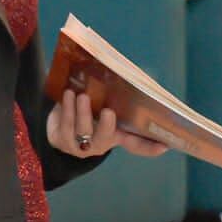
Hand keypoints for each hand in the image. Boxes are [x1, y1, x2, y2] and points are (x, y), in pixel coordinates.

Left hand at [47, 89, 168, 158]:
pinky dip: (67, 109)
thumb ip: (113, 96)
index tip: (165, 146)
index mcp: (115, 135)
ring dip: (82, 113)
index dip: (149, 147)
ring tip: (82, 96)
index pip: (135, 144)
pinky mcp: (61, 141)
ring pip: (83, 131)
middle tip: (108, 112)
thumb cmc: (86, 109)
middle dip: (106, 126)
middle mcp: (100, 143)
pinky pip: (65, 125)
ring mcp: (80, 146)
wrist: (55, 125)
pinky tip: (69, 94)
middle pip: (106, 137)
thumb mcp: (100, 104)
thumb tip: (128, 73)